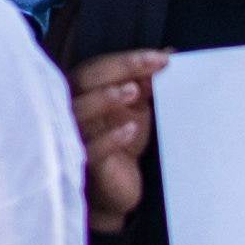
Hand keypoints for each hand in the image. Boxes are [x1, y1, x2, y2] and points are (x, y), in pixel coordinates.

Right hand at [68, 49, 166, 234]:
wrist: (116, 193)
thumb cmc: (122, 145)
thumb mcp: (138, 110)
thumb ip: (148, 83)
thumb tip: (172, 52)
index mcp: (84, 91)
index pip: (99, 66)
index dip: (128, 59)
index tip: (163, 58)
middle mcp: (73, 109)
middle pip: (84, 79)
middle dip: (119, 69)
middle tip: (152, 65)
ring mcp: (75, 137)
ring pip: (78, 111)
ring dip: (105, 98)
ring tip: (133, 92)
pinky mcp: (83, 165)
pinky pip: (90, 149)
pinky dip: (109, 138)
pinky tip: (130, 130)